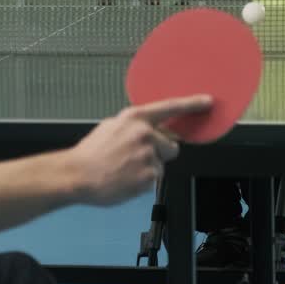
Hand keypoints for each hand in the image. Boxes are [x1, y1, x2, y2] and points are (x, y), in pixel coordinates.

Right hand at [68, 95, 213, 206]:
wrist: (76, 175)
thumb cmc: (89, 154)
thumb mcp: (111, 127)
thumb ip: (134, 126)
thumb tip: (150, 130)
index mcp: (134, 118)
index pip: (170, 107)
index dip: (192, 104)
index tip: (207, 101)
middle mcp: (145, 134)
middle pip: (171, 146)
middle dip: (160, 153)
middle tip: (136, 158)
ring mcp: (148, 156)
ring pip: (161, 165)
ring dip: (148, 169)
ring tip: (125, 170)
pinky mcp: (149, 176)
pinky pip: (154, 179)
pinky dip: (142, 182)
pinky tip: (125, 179)